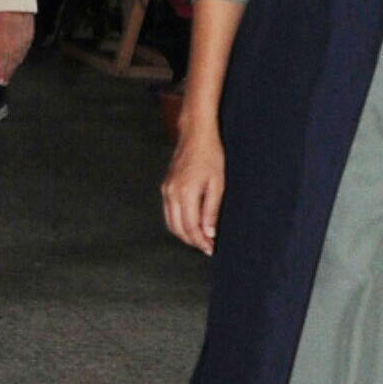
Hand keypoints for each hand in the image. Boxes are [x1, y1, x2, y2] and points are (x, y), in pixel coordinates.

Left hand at [0, 10, 34, 85]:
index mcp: (2, 25)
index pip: (2, 52)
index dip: (1, 68)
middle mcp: (16, 26)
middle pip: (13, 53)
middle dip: (9, 69)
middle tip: (4, 81)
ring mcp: (25, 23)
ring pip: (23, 47)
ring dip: (17, 61)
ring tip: (10, 72)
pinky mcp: (30, 19)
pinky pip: (29, 39)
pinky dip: (24, 50)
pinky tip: (20, 56)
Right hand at [161, 123, 224, 255]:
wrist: (195, 135)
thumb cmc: (210, 156)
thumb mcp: (217, 184)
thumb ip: (211, 210)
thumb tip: (209, 232)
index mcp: (185, 193)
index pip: (190, 227)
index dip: (200, 241)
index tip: (211, 248)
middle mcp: (171, 193)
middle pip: (177, 228)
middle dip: (192, 241)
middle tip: (206, 247)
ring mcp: (166, 190)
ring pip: (170, 222)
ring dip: (184, 234)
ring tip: (199, 238)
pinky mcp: (165, 186)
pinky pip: (168, 211)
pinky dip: (177, 222)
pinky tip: (190, 224)